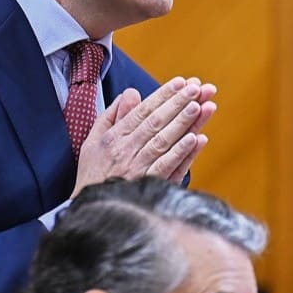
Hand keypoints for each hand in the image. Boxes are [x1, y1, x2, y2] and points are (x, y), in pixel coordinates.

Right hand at [72, 76, 215, 195]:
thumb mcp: (92, 141)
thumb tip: (132, 93)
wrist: (91, 211)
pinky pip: (167, 167)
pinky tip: (196, 139)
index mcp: (114, 137)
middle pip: (156, 122)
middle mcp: (126, 150)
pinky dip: (182, 152)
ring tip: (201, 106)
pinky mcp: (148, 185)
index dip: (163, 95)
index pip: (143, 111)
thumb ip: (112, 115)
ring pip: (164, 140)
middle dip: (178, 103)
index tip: (181, 82)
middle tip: (197, 88)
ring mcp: (137, 168)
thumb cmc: (92, 174)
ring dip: (183, 122)